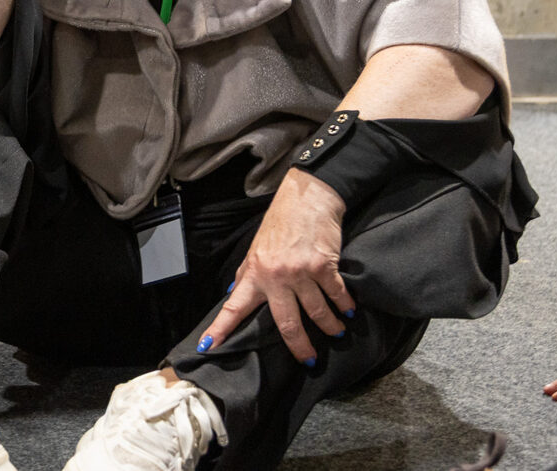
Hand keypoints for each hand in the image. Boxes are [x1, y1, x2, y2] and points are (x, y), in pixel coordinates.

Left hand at [202, 168, 353, 363]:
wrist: (306, 198)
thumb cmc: (280, 224)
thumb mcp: (256, 248)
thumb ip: (246, 274)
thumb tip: (231, 293)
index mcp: (254, 273)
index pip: (233, 307)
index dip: (220, 329)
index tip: (208, 348)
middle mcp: (275, 276)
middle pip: (286, 324)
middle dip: (298, 346)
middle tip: (308, 359)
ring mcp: (299, 272)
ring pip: (316, 313)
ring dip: (329, 327)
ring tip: (336, 332)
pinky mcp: (322, 265)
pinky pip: (336, 295)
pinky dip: (344, 306)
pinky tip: (348, 312)